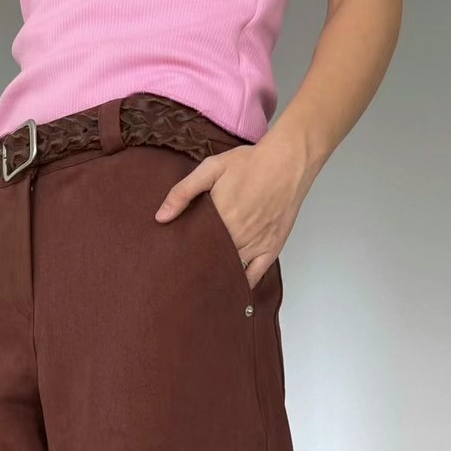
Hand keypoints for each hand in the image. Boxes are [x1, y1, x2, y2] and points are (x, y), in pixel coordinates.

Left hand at [154, 136, 312, 288]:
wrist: (288, 161)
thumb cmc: (250, 162)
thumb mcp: (211, 168)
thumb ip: (183, 191)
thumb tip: (161, 217)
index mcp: (220, 218)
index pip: (195, 247)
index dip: (184, 255)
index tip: (173, 260)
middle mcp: (237, 236)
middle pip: (211, 260)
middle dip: (198, 266)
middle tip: (184, 275)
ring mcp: (256, 245)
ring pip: (230, 269)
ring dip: (217, 276)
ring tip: (201, 284)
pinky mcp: (272, 248)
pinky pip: (255, 275)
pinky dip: (243, 284)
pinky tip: (231, 288)